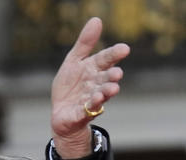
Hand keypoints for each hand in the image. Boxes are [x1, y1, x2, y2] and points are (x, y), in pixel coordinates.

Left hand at [50, 17, 129, 158]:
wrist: (61, 114)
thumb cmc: (70, 86)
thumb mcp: (73, 61)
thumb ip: (84, 43)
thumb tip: (97, 19)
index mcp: (94, 69)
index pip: (105, 59)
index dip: (114, 54)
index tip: (124, 49)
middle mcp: (96, 84)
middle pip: (106, 78)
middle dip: (112, 76)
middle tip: (117, 74)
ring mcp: (91, 100)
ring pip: (101, 95)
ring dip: (106, 92)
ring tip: (112, 88)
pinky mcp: (83, 114)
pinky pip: (89, 110)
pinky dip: (92, 106)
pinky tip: (96, 101)